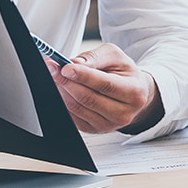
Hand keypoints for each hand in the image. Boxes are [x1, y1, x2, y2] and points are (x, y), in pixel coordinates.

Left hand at [49, 43, 163, 133]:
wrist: (133, 92)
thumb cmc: (124, 73)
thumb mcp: (115, 57)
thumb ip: (95, 57)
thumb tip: (74, 64)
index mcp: (134, 92)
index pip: (105, 85)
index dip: (83, 76)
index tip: (65, 67)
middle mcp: (124, 113)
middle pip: (89, 99)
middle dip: (67, 82)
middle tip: (53, 68)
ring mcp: (110, 125)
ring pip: (79, 109)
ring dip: (63, 91)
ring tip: (56, 76)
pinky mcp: (96, 130)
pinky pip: (74, 117)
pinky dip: (64, 102)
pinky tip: (62, 90)